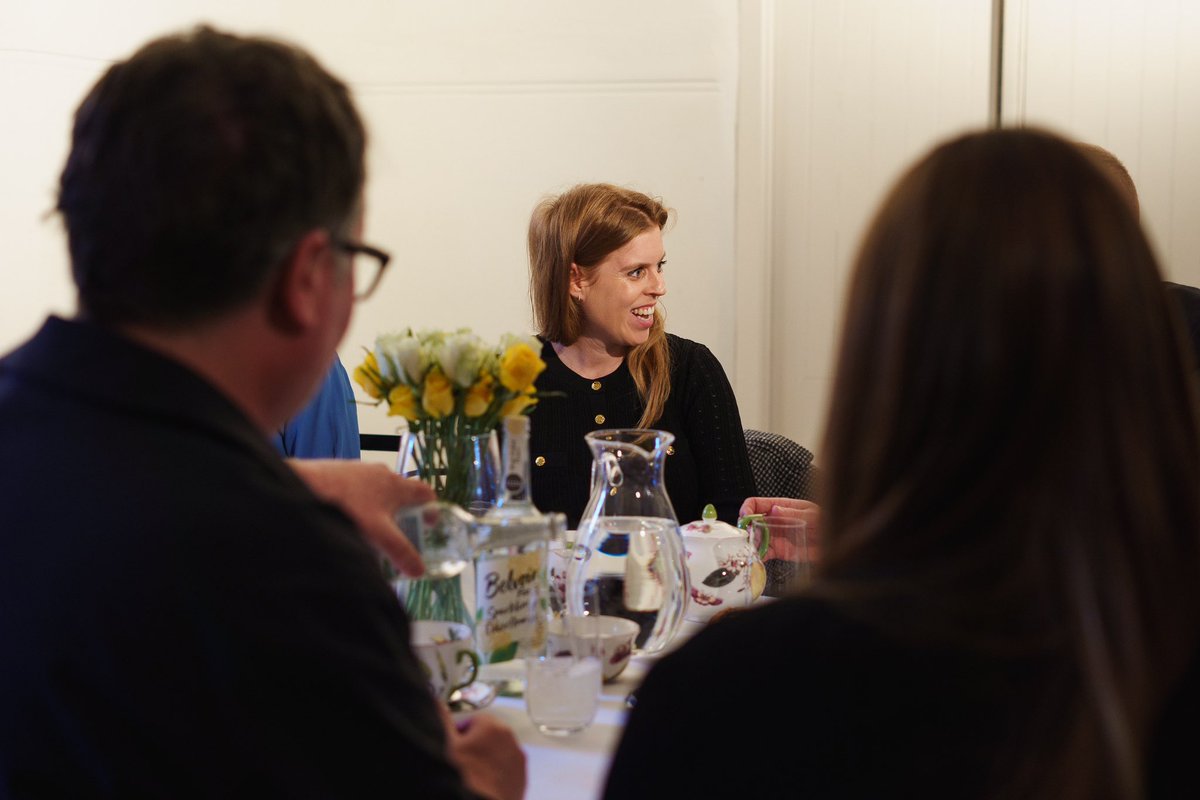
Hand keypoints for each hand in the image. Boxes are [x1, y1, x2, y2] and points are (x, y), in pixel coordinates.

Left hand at [288, 459, 434, 577]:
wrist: (304, 485)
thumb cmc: (347, 505)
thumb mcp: (378, 534)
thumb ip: (400, 552)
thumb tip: (418, 571)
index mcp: (397, 485)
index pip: (426, 492)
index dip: (431, 509)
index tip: (429, 525)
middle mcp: (382, 473)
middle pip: (402, 493)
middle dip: (404, 513)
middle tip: (399, 534)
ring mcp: (361, 470)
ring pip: (379, 491)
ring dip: (381, 509)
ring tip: (372, 531)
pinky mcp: (341, 472)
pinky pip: (359, 489)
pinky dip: (362, 504)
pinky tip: (348, 520)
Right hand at [440, 706, 526, 799]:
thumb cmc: (463, 777)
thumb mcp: (445, 745)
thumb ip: (441, 718)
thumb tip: (436, 702)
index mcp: (492, 726)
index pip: (471, 722)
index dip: (458, 735)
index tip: (451, 748)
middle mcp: (510, 740)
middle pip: (486, 737)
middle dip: (473, 747)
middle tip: (459, 764)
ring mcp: (518, 762)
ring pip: (497, 754)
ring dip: (485, 761)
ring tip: (471, 777)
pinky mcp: (522, 780)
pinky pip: (506, 771)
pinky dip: (496, 775)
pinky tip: (483, 785)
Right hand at [738, 497, 822, 562]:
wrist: (836, 543)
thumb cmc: (826, 522)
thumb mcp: (813, 515)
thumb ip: (794, 513)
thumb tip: (775, 510)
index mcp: (781, 507)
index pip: (757, 504)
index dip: (748, 509)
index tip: (745, 517)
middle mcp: (775, 521)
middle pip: (752, 522)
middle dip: (746, 528)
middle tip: (747, 537)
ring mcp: (775, 536)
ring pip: (755, 538)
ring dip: (749, 544)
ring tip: (749, 550)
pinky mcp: (779, 551)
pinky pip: (763, 553)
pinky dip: (757, 556)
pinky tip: (756, 559)